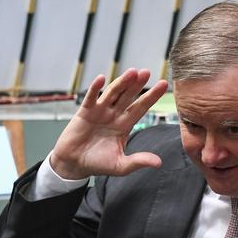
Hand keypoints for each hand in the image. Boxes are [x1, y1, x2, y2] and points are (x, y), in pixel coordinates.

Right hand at [50, 68, 167, 178]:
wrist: (75, 165)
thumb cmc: (98, 164)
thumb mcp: (121, 165)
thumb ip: (138, 161)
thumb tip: (159, 163)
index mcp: (125, 124)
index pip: (141, 107)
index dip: (151, 96)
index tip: (163, 84)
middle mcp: (114, 115)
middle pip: (128, 96)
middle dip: (137, 84)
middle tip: (147, 72)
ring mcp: (100, 111)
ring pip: (112, 93)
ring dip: (121, 82)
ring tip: (132, 72)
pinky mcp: (85, 112)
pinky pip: (91, 98)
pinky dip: (95, 89)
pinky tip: (101, 79)